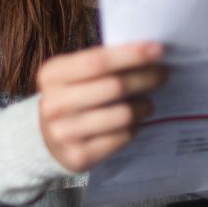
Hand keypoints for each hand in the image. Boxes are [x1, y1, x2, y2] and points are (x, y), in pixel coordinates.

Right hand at [36, 42, 167, 172]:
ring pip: (123, 115)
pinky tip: (135, 121)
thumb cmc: (71, 96)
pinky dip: (134, 127)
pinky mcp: (79, 156)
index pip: (98, 61)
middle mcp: (55, 104)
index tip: (158, 50)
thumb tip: (149, 53)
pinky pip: (121, 137)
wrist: (44, 138)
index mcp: (52, 75)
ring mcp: (64, 133)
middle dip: (146, 78)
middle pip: (115, 87)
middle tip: (163, 74)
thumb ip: (102, 63)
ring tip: (148, 103)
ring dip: (144, 106)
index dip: (131, 55)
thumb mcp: (74, 74)